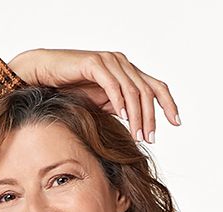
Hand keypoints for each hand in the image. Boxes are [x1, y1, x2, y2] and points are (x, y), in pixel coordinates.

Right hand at [6, 48, 181, 140]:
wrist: (46, 74)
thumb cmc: (72, 88)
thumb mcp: (103, 103)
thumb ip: (121, 110)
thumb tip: (138, 128)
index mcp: (127, 71)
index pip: (155, 86)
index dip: (168, 103)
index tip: (176, 122)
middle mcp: (122, 63)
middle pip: (147, 90)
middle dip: (151, 117)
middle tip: (149, 139)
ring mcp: (109, 61)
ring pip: (132, 90)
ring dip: (137, 116)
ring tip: (138, 135)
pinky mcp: (94, 62)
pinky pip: (112, 84)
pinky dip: (119, 102)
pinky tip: (122, 117)